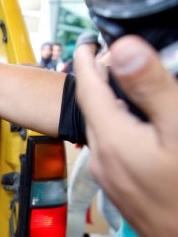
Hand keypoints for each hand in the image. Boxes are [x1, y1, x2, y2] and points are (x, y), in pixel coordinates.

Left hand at [74, 35, 177, 236]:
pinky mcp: (125, 192)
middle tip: (104, 60)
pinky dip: (119, 129)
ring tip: (119, 89)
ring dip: (107, 106)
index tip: (84, 43)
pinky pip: (114, 150)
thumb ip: (151, 89)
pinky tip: (137, 130)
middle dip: (96, 82)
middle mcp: (103, 159)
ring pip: (103, 130)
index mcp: (111, 139)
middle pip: (92, 109)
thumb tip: (123, 47)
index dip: (86, 61)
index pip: (87, 89)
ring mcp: (113, 179)